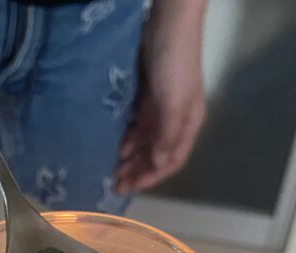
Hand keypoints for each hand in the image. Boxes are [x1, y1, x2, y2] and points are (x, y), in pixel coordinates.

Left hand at [115, 0, 206, 193]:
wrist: (169, 20)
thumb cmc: (175, 63)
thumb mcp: (173, 102)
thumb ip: (166, 135)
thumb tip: (158, 165)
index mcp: (187, 124)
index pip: (170, 161)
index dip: (150, 177)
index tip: (127, 188)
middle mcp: (175, 119)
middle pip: (155, 154)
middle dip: (136, 170)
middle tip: (111, 183)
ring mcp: (160, 106)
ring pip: (143, 140)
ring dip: (128, 156)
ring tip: (108, 168)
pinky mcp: (146, 93)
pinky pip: (135, 123)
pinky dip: (125, 136)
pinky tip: (112, 143)